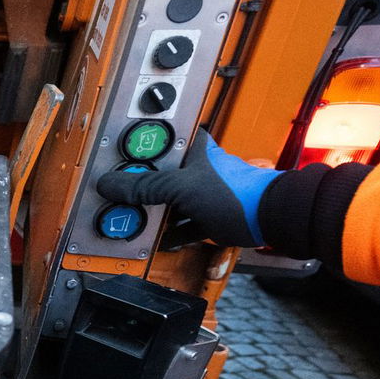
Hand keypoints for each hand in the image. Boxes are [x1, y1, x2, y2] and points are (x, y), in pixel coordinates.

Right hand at [97, 129, 280, 246]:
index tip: (111, 160)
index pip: (156, 139)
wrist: (270, 218)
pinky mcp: (207, 214)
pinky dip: (167, 232)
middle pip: (156, 174)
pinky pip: (179, 224)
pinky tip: (154, 239)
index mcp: (192, 146)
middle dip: (137, 187)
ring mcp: (201, 191)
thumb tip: (109, 184)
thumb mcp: (181, 186)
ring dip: (150, 212)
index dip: (134, 148)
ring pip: (167, 200)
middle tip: (115, 195)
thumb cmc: (236, 192)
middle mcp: (196, 166)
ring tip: (129, 219)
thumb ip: (144, 186)